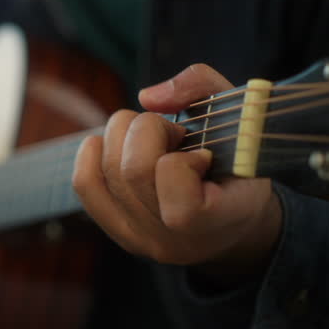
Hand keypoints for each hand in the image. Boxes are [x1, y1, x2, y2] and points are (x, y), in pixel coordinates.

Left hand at [72, 64, 281, 285]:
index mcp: (219, 220)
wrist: (234, 223)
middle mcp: (174, 240)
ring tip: (154, 142)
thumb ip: (203, 88)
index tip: (203, 155)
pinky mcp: (117, 231)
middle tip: (174, 135)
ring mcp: (141, 239)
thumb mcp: (243, 117)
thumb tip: (147, 97)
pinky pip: (85, 184)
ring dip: (124, 135)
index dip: (183, 154)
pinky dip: (94, 151)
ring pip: (106, 171)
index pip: (173, 176)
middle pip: (132, 170)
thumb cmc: (242, 164)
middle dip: (149, 130)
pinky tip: (117, 144)